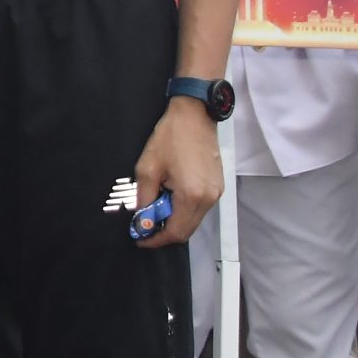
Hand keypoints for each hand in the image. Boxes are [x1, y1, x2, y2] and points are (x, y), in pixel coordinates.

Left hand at [134, 99, 222, 245]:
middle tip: (144, 224)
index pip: (176, 232)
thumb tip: (142, 220)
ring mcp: (216, 194)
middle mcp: (208, 199)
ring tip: (154, 205)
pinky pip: (199, 209)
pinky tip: (169, 196)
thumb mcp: (147, 168)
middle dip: (164, 231)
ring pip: (193, 221)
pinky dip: (183, 210)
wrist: (194, 117)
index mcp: (192, 196)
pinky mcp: (217, 187)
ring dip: (173, 220)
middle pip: (186, 230)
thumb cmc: (170, 138)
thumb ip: (144, 198)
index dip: (156, 239)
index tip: (141, 239)